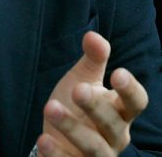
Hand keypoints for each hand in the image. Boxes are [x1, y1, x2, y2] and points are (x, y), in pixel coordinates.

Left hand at [37, 32, 147, 155]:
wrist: (58, 138)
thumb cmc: (76, 106)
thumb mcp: (83, 80)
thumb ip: (93, 59)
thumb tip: (92, 34)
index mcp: (120, 112)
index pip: (136, 103)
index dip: (130, 90)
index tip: (117, 73)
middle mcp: (114, 136)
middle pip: (113, 125)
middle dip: (96, 107)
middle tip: (77, 89)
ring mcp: (97, 155)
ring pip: (94, 147)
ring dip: (73, 128)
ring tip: (50, 108)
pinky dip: (57, 154)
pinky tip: (43, 140)